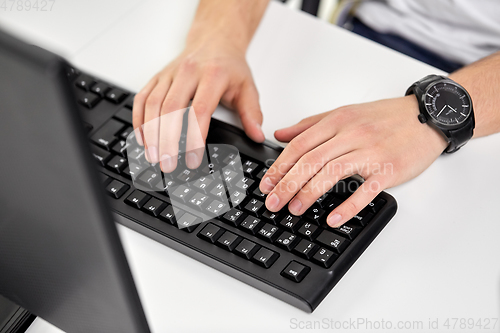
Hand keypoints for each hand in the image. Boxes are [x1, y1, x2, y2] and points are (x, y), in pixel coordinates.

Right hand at [132, 33, 263, 171]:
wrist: (214, 39)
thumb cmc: (228, 66)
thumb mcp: (247, 87)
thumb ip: (252, 113)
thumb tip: (257, 136)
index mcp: (213, 75)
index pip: (200, 111)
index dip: (194, 137)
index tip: (192, 159)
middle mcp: (188, 72)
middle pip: (171, 109)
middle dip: (167, 140)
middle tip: (167, 163)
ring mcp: (169, 74)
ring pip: (153, 104)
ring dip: (150, 132)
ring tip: (153, 156)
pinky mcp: (157, 77)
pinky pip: (142, 98)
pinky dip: (139, 119)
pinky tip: (142, 137)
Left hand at [259, 96, 447, 227]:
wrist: (427, 115)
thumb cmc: (385, 117)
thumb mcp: (344, 113)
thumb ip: (310, 124)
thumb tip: (280, 134)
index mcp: (338, 121)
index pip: (300, 145)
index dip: (279, 166)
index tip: (266, 184)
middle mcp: (351, 135)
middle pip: (310, 161)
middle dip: (286, 184)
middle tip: (272, 202)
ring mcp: (370, 152)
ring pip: (331, 173)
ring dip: (308, 194)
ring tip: (293, 210)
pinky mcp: (388, 169)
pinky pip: (365, 191)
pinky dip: (347, 207)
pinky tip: (333, 219)